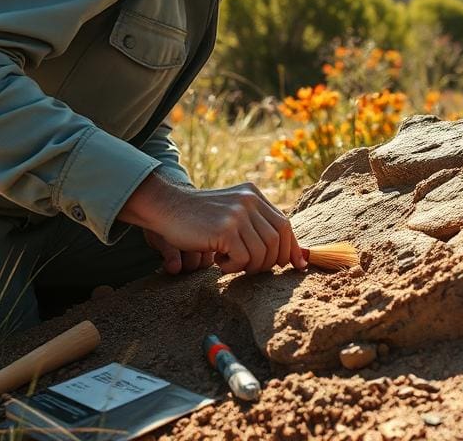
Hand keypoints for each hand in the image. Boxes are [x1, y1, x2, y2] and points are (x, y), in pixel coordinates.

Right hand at [119, 174, 307, 274]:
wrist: (165, 207)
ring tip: (229, 263)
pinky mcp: (225, 229)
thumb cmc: (197, 218)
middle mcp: (249, 200)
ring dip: (249, 266)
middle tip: (251, 269)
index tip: (297, 266)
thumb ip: (257, 226)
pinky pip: (243, 258)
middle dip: (270, 262)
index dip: (292, 248)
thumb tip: (295, 254)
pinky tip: (218, 262)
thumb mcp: (231, 213)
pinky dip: (233, 267)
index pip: (284, 224)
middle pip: (278, 240)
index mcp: (253, 194)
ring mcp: (238, 213)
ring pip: (262, 252)